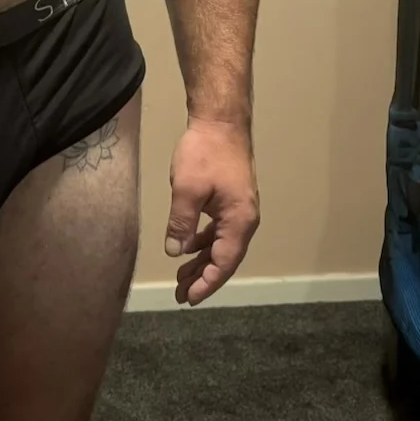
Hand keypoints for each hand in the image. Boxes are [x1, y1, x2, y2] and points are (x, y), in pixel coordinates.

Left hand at [164, 120, 258, 304]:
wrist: (221, 122)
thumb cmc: (205, 153)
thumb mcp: (187, 189)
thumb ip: (181, 223)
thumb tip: (175, 251)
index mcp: (239, 221)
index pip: (225, 263)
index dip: (207, 283)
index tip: (188, 298)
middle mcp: (244, 220)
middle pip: (224, 259)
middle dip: (202, 278)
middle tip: (180, 295)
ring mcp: (239, 211)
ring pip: (220, 246)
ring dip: (201, 262)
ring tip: (181, 278)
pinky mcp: (230, 201)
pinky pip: (218, 232)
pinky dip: (203, 243)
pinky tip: (188, 249)